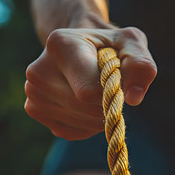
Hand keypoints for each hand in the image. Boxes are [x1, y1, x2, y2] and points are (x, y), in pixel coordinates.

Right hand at [24, 27, 156, 139]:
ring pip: (81, 122)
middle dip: (107, 103)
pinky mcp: (35, 110)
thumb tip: (133, 98)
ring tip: (97, 90)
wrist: (83, 47)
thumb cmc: (111, 45)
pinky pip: (72, 132)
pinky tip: (87, 103)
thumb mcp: (132, 43)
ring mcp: (33, 93)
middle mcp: (39, 71)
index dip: (113, 93)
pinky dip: (88, 124)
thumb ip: (141, 65)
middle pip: (86, 108)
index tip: (119, 79)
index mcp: (60, 45)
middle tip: (109, 84)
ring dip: (100, 115)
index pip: (90, 91)